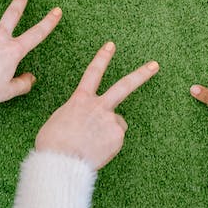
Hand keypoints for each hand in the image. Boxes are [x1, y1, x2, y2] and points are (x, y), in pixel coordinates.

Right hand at [35, 42, 158, 168]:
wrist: (61, 162)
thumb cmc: (52, 144)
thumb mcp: (58, 121)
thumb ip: (76, 115)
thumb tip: (85, 122)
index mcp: (80, 100)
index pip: (93, 72)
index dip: (102, 58)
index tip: (111, 45)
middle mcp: (99, 106)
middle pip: (124, 86)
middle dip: (141, 74)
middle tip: (155, 65)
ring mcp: (110, 120)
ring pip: (117, 123)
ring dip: (108, 132)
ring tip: (92, 144)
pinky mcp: (117, 136)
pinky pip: (115, 140)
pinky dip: (108, 146)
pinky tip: (96, 152)